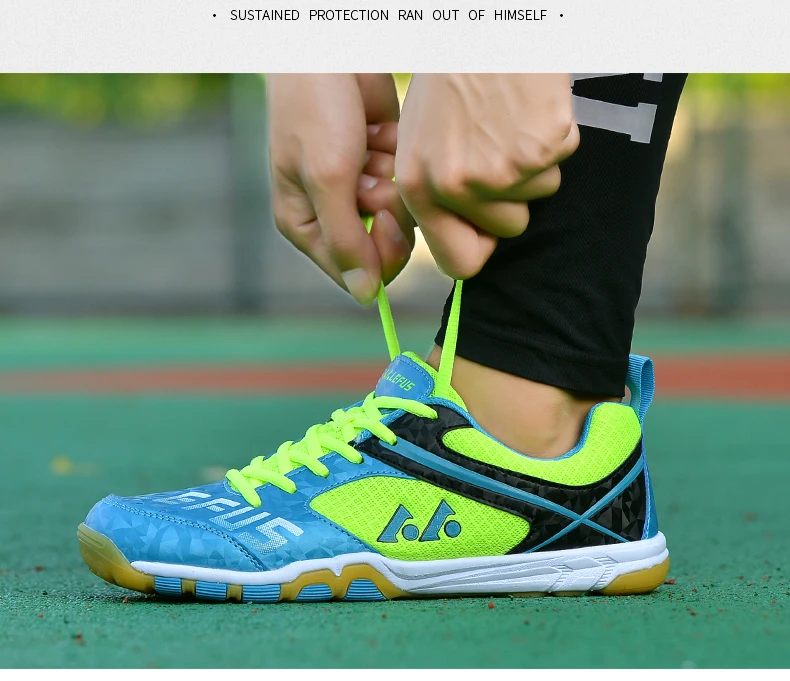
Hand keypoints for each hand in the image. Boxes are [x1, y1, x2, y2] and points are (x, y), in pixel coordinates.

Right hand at [267, 74, 414, 304]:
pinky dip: (397, 158)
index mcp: (304, 225)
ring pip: (398, 215)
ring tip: (370, 147)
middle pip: (382, 246)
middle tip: (375, 176)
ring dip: (391, 180)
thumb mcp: (326, 178)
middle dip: (385, 210)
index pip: (352, 270)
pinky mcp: (381, 166)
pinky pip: (405, 184)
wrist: (329, 52)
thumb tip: (366, 298)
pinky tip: (378, 132)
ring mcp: (358, 190)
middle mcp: (331, 214)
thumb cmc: (314, 111)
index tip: (384, 219)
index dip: (377, 253)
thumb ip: (347, 240)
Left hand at [396, 74, 578, 278]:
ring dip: (533, 166)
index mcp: (419, 187)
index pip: (460, 263)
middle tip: (497, 147)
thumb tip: (462, 246)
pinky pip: (561, 163)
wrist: (485, 28)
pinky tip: (529, 108)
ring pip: (539, 197)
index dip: (481, 246)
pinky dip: (553, 138)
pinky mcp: (541, 149)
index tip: (486, 228)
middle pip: (508, 230)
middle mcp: (456, 186)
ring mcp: (500, 170)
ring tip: (509, 121)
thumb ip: (435, 196)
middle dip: (513, 198)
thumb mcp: (420, 141)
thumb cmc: (451, 81)